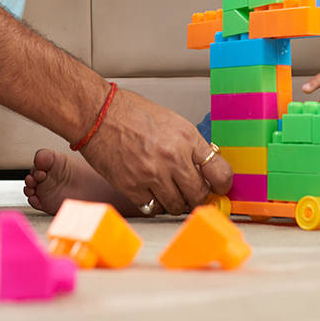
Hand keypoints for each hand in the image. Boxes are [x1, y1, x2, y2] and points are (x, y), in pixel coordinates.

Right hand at [79, 88, 231, 215]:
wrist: (97, 113)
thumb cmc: (129, 112)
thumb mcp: (170, 121)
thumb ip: (188, 144)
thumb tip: (203, 165)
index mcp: (186, 137)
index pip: (219, 171)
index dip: (222, 184)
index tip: (219, 188)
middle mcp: (173, 156)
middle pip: (199, 194)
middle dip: (198, 197)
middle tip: (193, 193)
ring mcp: (153, 174)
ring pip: (177, 205)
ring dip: (175, 201)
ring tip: (167, 190)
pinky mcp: (133, 187)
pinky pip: (153, 207)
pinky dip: (154, 203)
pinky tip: (150, 191)